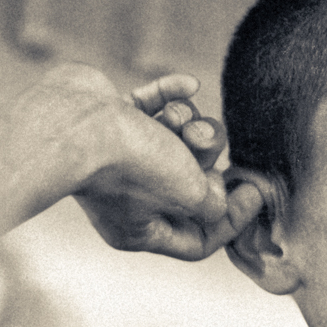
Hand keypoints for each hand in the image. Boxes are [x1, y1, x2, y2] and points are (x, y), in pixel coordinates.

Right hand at [73, 71, 262, 259]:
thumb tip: (217, 194)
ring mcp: (119, 156)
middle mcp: (128, 198)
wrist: (73, 120)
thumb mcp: (191, 196)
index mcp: (141, 230)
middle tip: (201, 143)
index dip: (232, 219)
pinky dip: (172, 95)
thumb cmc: (131, 164)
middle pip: (191, 183)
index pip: (199, 241)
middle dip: (205, 157)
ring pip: (176, 139)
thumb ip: (214, 204)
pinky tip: (189, 86)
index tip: (253, 190)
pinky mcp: (112, 118)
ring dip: (188, 124)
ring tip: (178, 120)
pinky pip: (155, 105)